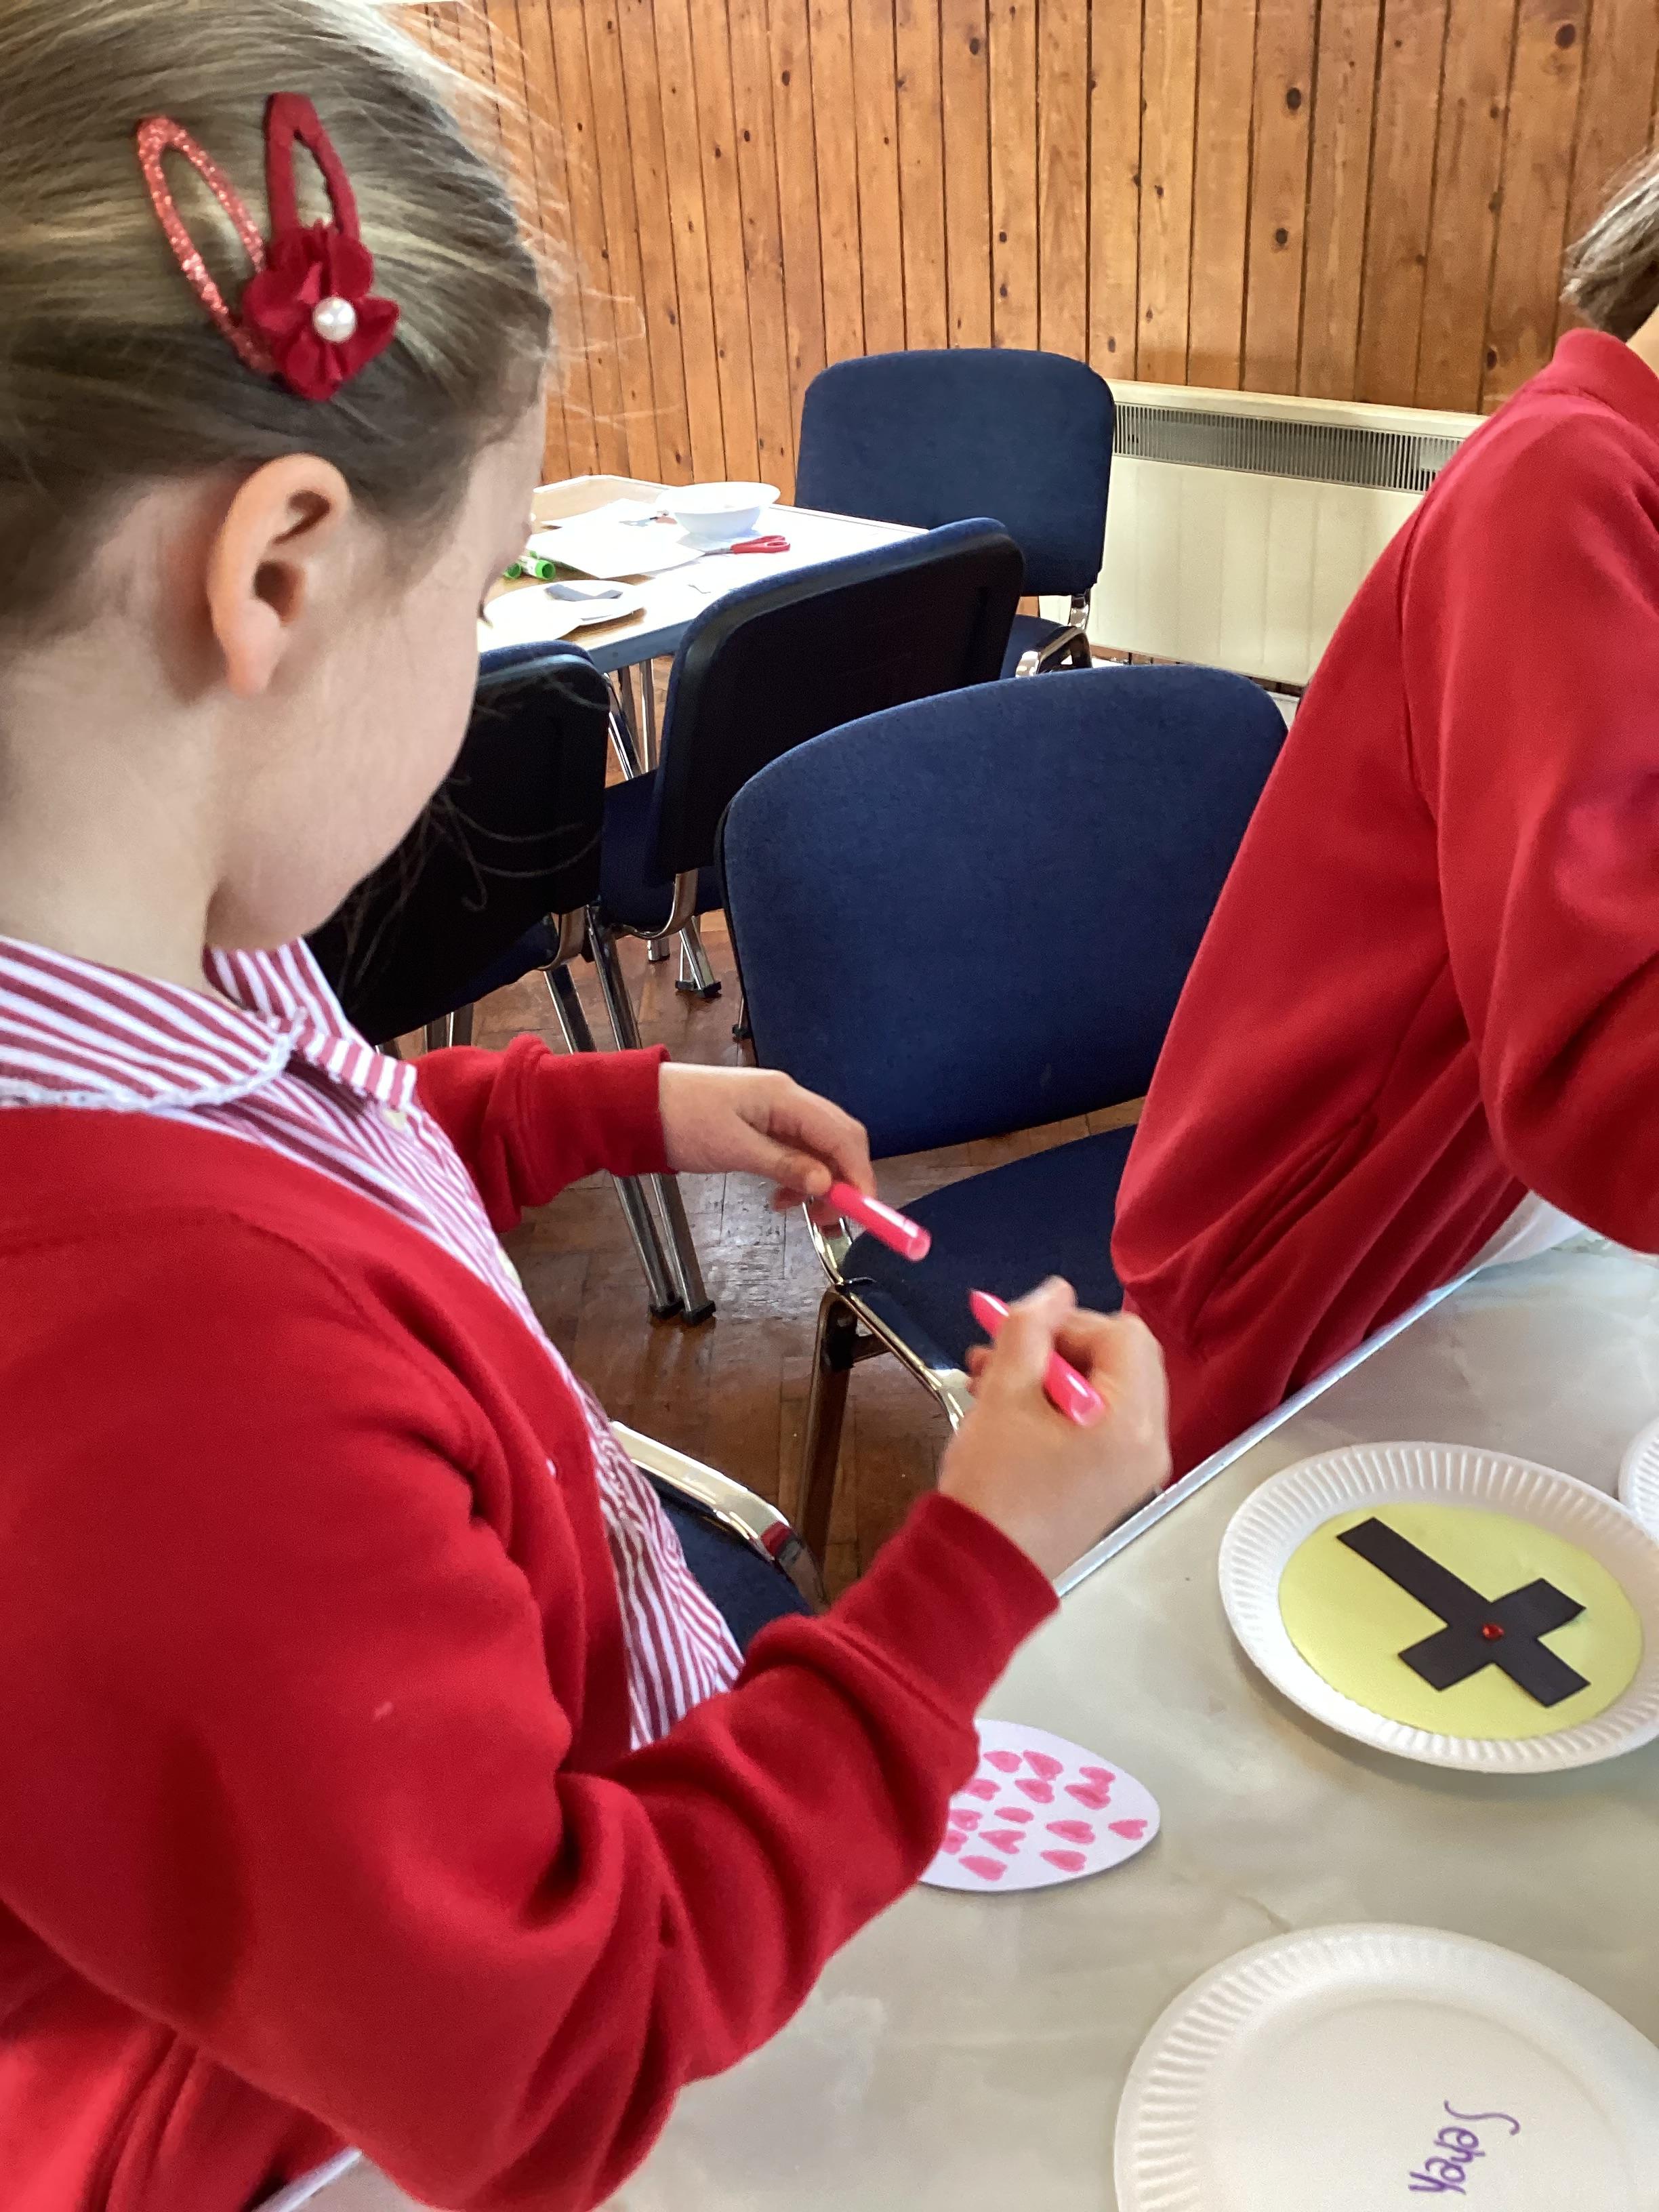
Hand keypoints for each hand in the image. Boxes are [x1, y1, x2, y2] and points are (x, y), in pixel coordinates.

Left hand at [658, 1063, 874, 1224]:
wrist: (638, 1104)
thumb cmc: (682, 1121)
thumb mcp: (733, 1149)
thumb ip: (784, 1164)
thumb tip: (826, 1185)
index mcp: (786, 1097)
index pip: (842, 1134)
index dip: (860, 1173)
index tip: (864, 1211)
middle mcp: (789, 1098)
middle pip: (838, 1138)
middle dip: (844, 1179)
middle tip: (831, 1217)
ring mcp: (777, 1109)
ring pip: (818, 1147)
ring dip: (819, 1181)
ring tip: (799, 1211)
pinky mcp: (763, 1122)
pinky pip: (796, 1149)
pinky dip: (797, 1175)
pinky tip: (781, 1197)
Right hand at [939, 1278, 1168, 1579]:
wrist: (980, 1571)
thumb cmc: (992, 1485)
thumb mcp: (1003, 1393)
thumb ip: (1029, 1328)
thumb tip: (1055, 1291)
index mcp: (1131, 1421)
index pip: (1121, 1334)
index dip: (1068, 1323)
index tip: (1018, 1337)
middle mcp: (1149, 1443)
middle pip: (1122, 1359)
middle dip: (1060, 1347)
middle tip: (1003, 1353)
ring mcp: (1136, 1467)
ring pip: (1108, 1388)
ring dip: (1052, 1373)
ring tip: (991, 1377)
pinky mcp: (1116, 1482)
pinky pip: (1101, 1422)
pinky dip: (1060, 1405)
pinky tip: (1008, 1406)